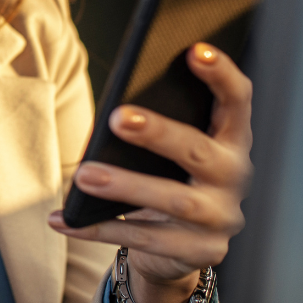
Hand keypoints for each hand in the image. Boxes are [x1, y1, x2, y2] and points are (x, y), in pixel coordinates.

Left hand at [47, 43, 250, 302]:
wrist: (183, 246)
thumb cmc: (171, 177)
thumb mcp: (173, 150)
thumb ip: (162, 125)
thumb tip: (118, 104)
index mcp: (232, 140)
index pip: (237, 101)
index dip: (221, 75)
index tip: (195, 50)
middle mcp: (235, 177)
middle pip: (199, 152)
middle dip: (159, 133)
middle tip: (117, 117)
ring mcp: (220, 218)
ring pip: (173, 200)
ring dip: (125, 186)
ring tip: (83, 175)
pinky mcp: (198, 251)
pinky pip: (144, 239)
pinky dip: (98, 229)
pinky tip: (64, 218)